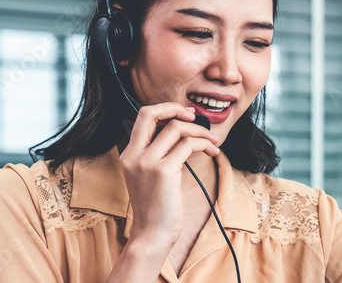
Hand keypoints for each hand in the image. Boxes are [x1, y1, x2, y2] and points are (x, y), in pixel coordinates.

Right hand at [117, 102, 219, 250]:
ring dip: (200, 131)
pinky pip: (188, 145)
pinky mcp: (163, 170)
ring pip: (176, 128)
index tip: (185, 116)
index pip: (143, 117)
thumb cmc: (157, 207)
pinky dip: (203, 144)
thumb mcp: (149, 176)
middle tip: (196, 118)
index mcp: (129, 154)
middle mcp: (133, 155)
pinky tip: (212, 152)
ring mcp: (146, 162)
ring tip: (212, 142)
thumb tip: (181, 134)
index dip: (166, 110)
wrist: (152, 233)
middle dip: (177, 108)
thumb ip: (157, 154)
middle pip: (151, 113)